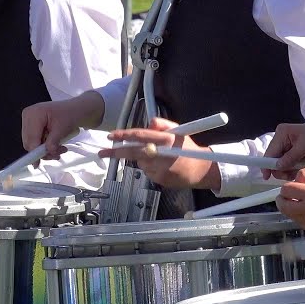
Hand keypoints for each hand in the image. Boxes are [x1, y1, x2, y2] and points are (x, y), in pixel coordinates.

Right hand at [21, 91, 103, 157]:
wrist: (74, 110)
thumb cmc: (70, 115)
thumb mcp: (62, 129)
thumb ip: (53, 142)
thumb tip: (46, 153)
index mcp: (34, 114)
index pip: (31, 138)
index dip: (34, 152)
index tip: (37, 164)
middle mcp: (28, 116)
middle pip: (29, 143)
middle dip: (43, 151)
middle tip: (58, 154)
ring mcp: (28, 121)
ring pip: (32, 144)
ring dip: (46, 150)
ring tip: (61, 149)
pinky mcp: (32, 126)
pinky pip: (35, 142)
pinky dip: (45, 146)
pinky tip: (55, 145)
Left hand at [103, 118, 219, 190]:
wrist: (202, 169)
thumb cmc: (187, 147)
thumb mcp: (178, 130)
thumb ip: (162, 124)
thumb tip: (148, 123)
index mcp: (166, 139)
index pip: (140, 135)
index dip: (124, 135)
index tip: (111, 136)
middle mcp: (162, 154)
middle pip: (133, 152)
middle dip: (116, 152)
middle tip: (102, 152)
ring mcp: (160, 169)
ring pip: (140, 162)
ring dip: (142, 159)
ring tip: (158, 157)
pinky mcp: (160, 180)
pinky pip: (147, 172)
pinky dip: (150, 168)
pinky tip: (162, 166)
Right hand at [262, 122, 304, 178]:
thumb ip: (291, 157)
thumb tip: (277, 167)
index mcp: (282, 133)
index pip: (270, 151)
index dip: (267, 164)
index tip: (266, 175)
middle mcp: (283, 139)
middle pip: (273, 159)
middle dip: (279, 169)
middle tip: (290, 175)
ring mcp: (288, 148)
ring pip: (280, 164)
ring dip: (287, 171)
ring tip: (297, 173)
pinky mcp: (294, 155)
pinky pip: (288, 166)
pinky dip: (292, 171)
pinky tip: (299, 171)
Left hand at [274, 166, 304, 233]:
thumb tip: (294, 180)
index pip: (287, 190)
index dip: (286, 187)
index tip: (289, 186)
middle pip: (284, 206)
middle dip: (283, 199)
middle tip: (287, 195)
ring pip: (290, 215)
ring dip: (291, 207)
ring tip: (301, 201)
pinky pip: (299, 222)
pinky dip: (299, 215)